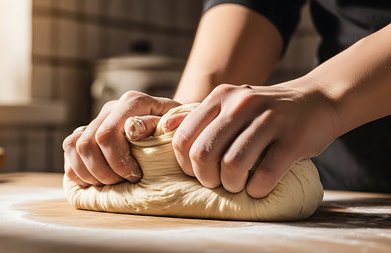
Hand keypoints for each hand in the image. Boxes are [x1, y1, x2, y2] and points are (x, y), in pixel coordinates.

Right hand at [63, 91, 180, 186]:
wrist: (172, 127)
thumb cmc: (178, 131)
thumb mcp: (179, 127)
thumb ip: (160, 125)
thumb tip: (132, 128)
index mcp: (133, 102)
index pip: (108, 134)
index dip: (117, 161)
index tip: (136, 175)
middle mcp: (111, 107)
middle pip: (87, 143)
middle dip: (104, 171)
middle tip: (123, 181)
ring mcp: (97, 119)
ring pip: (74, 147)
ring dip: (90, 173)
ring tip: (111, 182)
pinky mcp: (87, 132)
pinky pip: (68, 151)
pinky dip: (78, 171)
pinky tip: (96, 180)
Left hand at [172, 77, 339, 197]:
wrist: (316, 101)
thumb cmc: (266, 111)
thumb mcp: (231, 104)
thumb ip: (199, 116)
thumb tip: (165, 128)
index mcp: (221, 96)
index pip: (183, 136)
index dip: (184, 164)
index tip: (197, 172)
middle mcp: (242, 103)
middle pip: (204, 153)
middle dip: (205, 178)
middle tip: (216, 183)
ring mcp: (269, 119)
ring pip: (233, 165)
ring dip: (231, 185)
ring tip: (237, 185)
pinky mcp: (293, 138)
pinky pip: (265, 174)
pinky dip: (257, 189)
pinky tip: (258, 188)